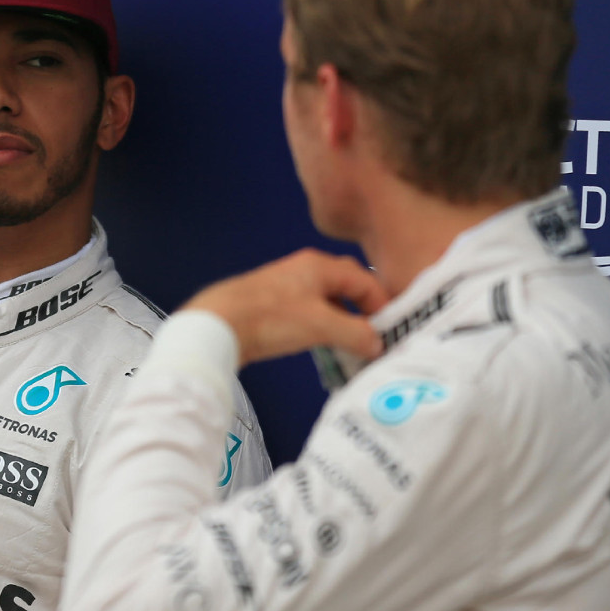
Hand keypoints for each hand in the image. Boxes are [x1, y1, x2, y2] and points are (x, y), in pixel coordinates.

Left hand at [182, 249, 387, 366]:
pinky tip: (322, 344)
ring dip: (342, 320)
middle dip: (363, 310)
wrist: (218, 325)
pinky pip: (308, 312)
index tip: (392, 329)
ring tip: (352, 344)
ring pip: (326, 301)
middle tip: (375, 335)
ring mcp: (286, 287)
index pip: (364, 280)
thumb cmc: (270, 318)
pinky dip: (322, 326)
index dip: (382, 304)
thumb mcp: (321, 325)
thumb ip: (355, 333)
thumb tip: (377, 344)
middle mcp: (304, 270)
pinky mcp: (271, 306)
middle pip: (346, 286)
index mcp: (319, 266)